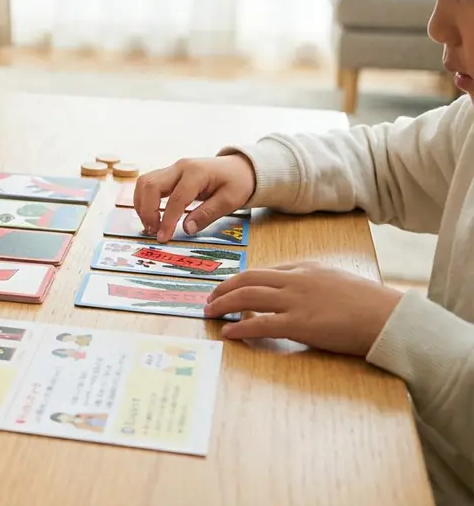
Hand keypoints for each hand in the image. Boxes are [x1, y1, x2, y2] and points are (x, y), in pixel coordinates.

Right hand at [134, 154, 256, 241]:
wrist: (239, 167)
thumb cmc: (237, 183)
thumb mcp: (230, 201)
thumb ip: (208, 214)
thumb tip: (187, 229)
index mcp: (197, 173)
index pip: (176, 199)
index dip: (167, 220)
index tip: (163, 238)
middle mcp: (180, 167)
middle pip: (151, 185)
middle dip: (147, 211)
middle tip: (153, 231)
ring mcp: (172, 168)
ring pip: (145, 182)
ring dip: (142, 205)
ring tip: (150, 224)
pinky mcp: (168, 173)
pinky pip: (148, 183)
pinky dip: (144, 199)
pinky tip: (150, 214)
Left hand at [204, 262, 402, 355]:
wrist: (389, 317)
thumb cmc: (369, 304)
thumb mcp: (336, 281)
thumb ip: (312, 284)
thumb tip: (293, 296)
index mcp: (306, 268)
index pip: (263, 271)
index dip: (241, 280)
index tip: (228, 288)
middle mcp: (296, 280)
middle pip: (247, 279)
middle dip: (223, 288)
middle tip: (210, 298)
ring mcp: (296, 300)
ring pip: (247, 296)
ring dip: (223, 304)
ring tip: (210, 313)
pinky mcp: (299, 324)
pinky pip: (260, 323)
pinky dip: (239, 326)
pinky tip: (228, 332)